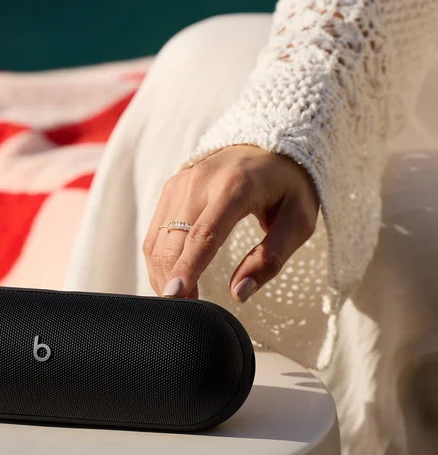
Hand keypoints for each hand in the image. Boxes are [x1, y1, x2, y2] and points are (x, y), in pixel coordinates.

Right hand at [143, 145, 319, 301]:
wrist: (268, 141)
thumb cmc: (288, 184)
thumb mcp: (299, 220)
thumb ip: (271, 258)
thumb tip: (239, 293)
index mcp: (235, 187)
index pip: (203, 235)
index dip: (187, 269)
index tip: (175, 297)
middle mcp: (200, 182)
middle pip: (173, 241)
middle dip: (173, 281)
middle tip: (186, 313)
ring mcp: (180, 183)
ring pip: (157, 240)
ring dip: (163, 275)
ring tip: (180, 300)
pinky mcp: (170, 189)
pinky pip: (155, 233)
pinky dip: (159, 261)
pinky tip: (172, 279)